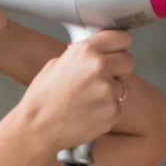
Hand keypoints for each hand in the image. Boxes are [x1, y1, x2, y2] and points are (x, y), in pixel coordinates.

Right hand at [16, 29, 135, 151]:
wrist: (37, 127)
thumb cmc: (41, 99)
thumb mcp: (55, 66)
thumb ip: (80, 57)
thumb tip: (96, 55)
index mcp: (84, 51)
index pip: (121, 38)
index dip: (120, 46)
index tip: (117, 51)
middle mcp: (99, 67)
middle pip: (128, 60)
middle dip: (119, 69)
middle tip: (102, 78)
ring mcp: (108, 90)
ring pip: (123, 86)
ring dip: (110, 92)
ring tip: (85, 101)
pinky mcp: (113, 111)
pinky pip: (116, 107)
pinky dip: (105, 111)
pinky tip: (86, 113)